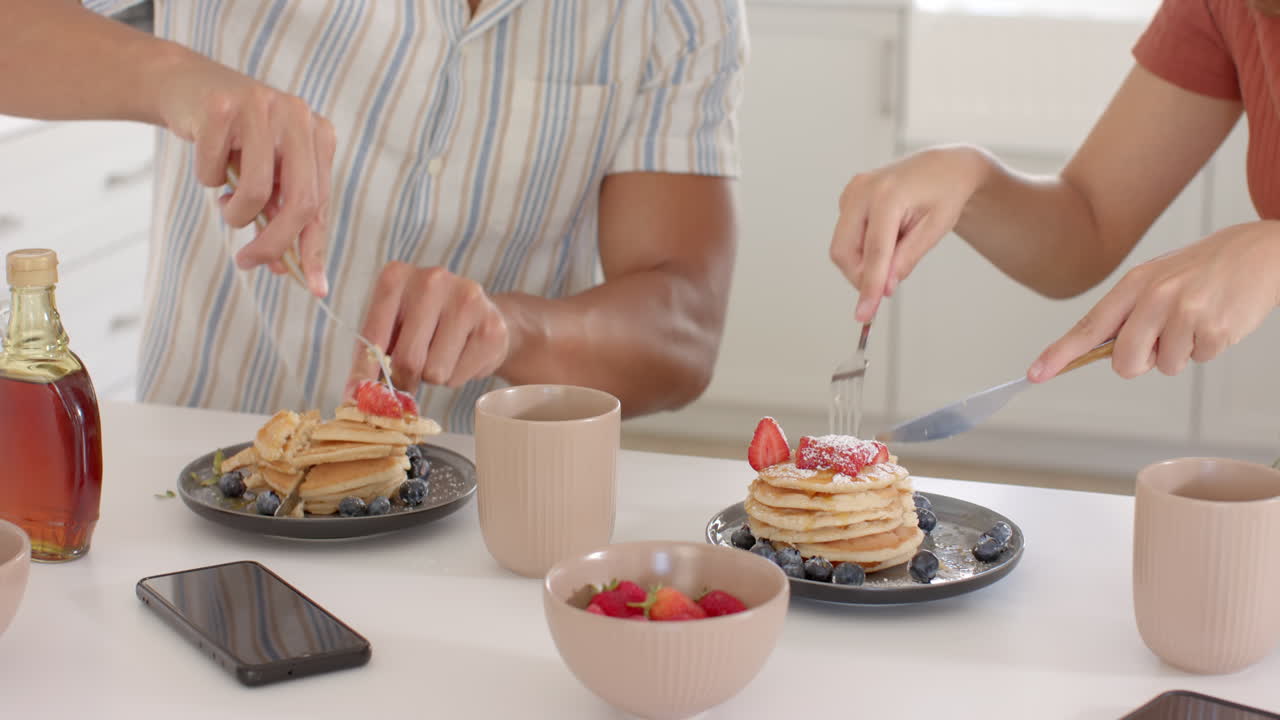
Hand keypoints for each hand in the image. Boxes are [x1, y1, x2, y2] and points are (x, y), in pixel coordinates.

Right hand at [155, 53, 335, 296]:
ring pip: (256, 192)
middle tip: (248, 263)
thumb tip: (285, 269)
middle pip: (300, 203)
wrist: (185, 87)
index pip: (321, 204)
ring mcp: (262, 107)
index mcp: (319, 135)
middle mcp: (299, 117)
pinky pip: (213, 173)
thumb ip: (279, 216)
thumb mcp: (266, 175)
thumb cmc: (233, 140)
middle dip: (274, 244)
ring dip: (234, 212)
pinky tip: (207, 160)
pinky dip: (206, 178)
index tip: (314, 287)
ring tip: (225, 203)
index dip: (315, 248)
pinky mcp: (222, 107)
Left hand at [346, 263, 510, 395]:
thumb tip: (357, 395)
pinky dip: (457, 376)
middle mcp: (432, 280)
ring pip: (435, 372)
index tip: (356, 395)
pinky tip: (462, 353)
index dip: (364, 372)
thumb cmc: (426, 323)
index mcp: (397, 276)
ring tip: (442, 354)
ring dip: (434, 376)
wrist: (480, 313)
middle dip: (405, 378)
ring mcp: (467, 300)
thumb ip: (372, 355)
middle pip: (407, 359)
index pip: (373, 335)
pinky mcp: (491, 327)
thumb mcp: (392, 326)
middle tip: (410, 376)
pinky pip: (459, 377)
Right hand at [831, 146, 989, 321]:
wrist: (943, 167)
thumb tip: (883, 288)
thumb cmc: (944, 194)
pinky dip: (862, 249)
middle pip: (844, 251)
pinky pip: (845, 236)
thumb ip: (906, 259)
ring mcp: (851, 191)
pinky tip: (886, 237)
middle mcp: (863, 190)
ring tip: (896, 247)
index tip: (864, 314)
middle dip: (861, 275)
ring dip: (863, 262)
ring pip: (842, 247)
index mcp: (888, 195)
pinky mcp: (847, 197)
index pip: (874, 251)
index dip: (868, 286)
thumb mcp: (934, 230)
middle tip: (886, 283)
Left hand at [1030, 222, 1279, 381]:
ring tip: (1198, 319)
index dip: (1060, 354)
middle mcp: (1155, 296)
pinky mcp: (1214, 330)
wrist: (1260, 251)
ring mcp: (1185, 313)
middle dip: (1140, 363)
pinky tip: (1217, 320)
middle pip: (1124, 362)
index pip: (1089, 326)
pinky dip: (1207, 349)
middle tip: (1162, 340)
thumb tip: (1103, 352)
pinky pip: (1198, 361)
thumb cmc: (1203, 269)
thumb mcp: (1158, 277)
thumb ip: (1130, 312)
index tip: (1036, 373)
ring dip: (1180, 352)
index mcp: (1135, 283)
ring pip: (1165, 366)